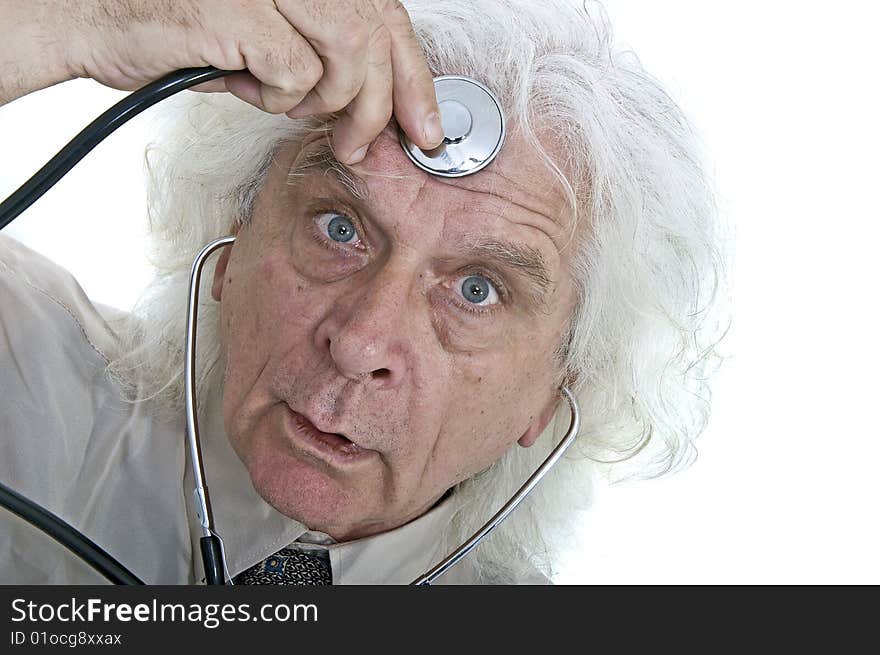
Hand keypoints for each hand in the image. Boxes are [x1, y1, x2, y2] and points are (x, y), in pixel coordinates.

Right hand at [61, 0, 442, 162]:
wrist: (92, 17)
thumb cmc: (177, 26)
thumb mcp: (266, 31)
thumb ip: (322, 50)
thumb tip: (378, 97)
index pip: (385, 13)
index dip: (414, 74)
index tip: (424, 121)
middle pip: (378, 33)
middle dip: (384, 103)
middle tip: (363, 142)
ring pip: (350, 54)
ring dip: (326, 100)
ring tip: (284, 104)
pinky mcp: (243, 11)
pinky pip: (296, 73)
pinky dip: (277, 97)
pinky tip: (245, 86)